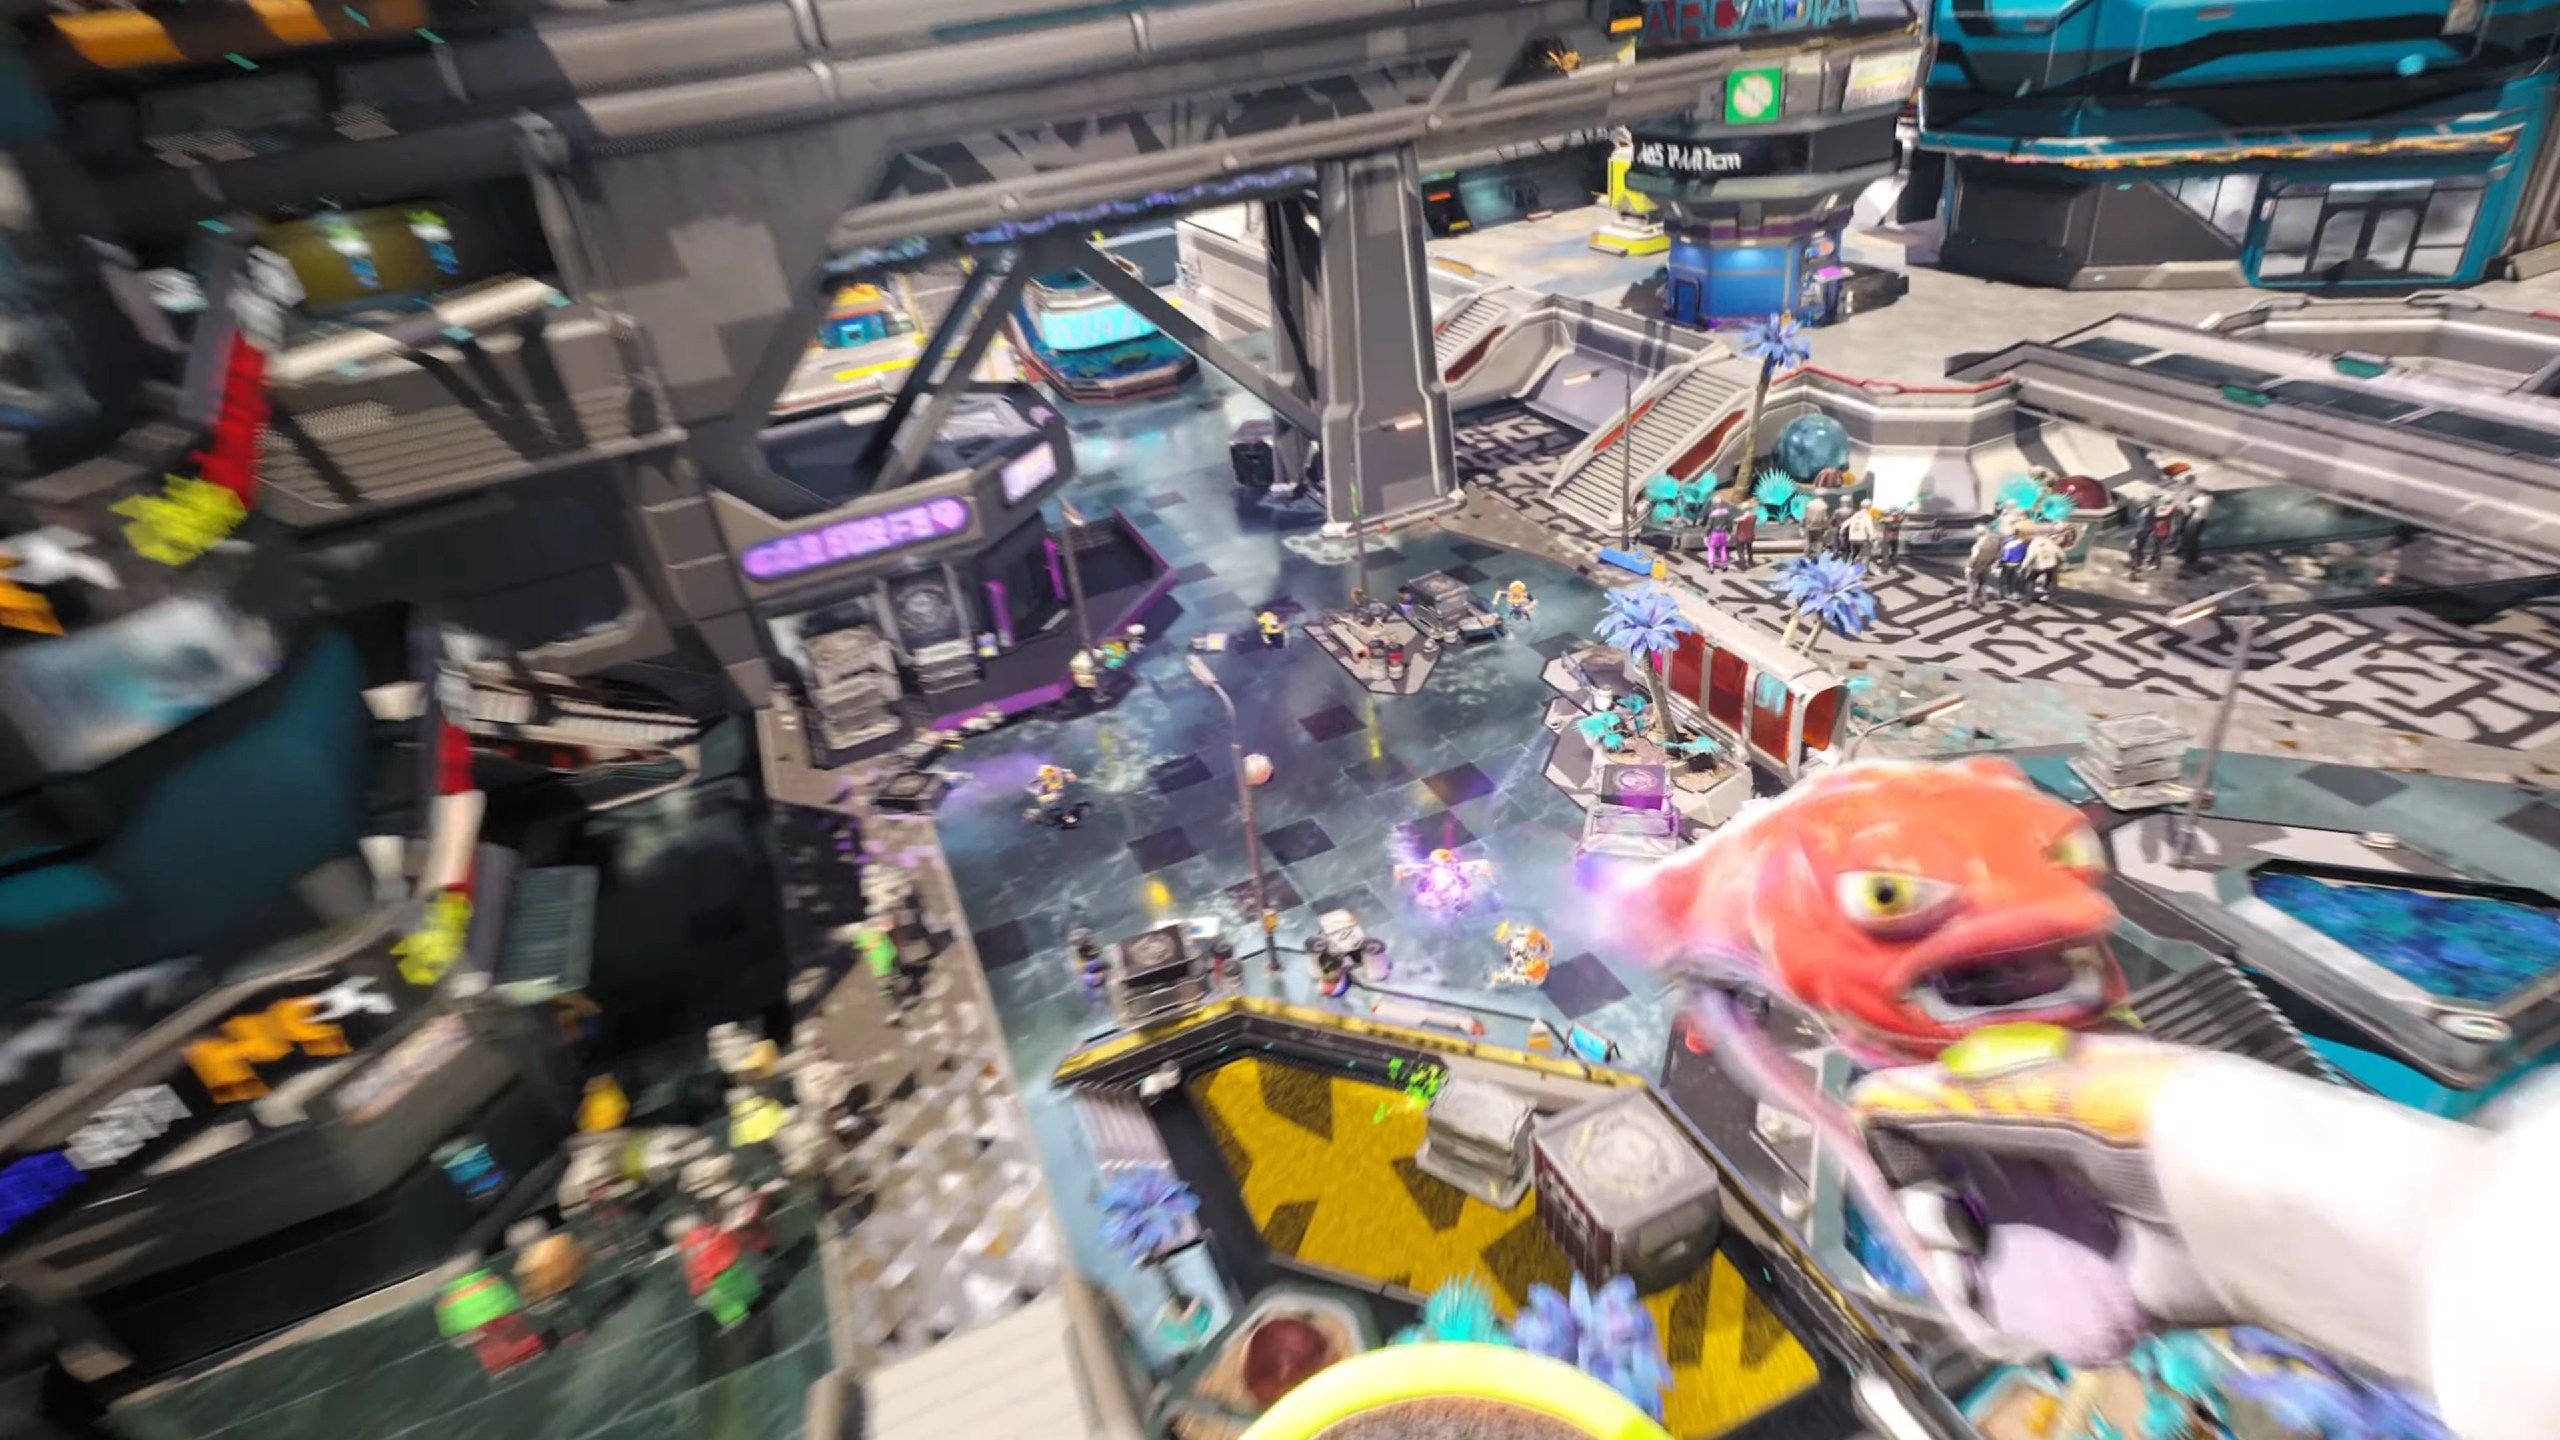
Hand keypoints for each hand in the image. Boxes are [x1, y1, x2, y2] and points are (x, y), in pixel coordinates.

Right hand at [1847, 1027, 2226, 1365]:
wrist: (2300, 1223)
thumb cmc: (2202, 1126)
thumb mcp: (2083, 1092)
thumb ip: (1976, 1101)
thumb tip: (1873, 1098)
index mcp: (2058, 1091)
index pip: (1955, 1108)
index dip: (1912, 1134)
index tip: (1889, 1165)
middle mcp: (2065, 1156)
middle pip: (1961, 1181)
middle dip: (1930, 1205)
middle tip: (1939, 1230)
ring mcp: (2085, 1227)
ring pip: (1987, 1244)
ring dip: (1958, 1261)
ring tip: (1963, 1277)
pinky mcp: (2108, 1291)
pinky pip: (2033, 1302)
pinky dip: (1999, 1311)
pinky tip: (1985, 1312)